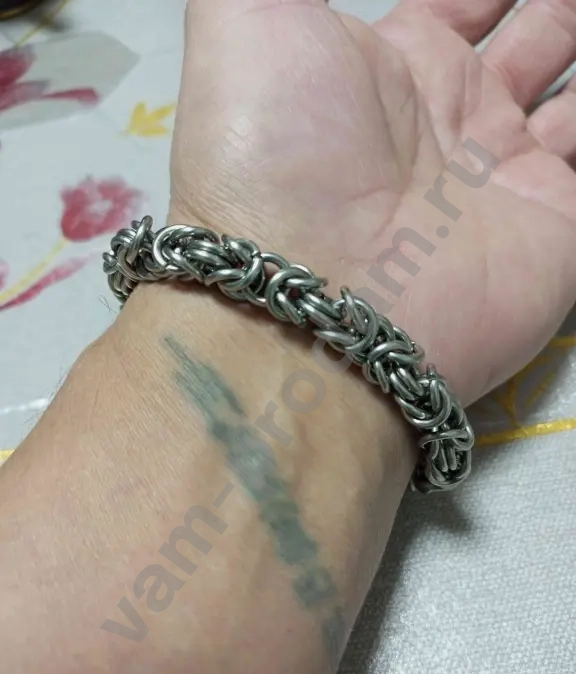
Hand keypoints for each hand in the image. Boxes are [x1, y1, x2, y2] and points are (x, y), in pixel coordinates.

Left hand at [170, 0, 575, 404]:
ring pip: (574, 103)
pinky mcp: (557, 229)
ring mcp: (508, 179)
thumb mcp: (247, 19)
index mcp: (390, 68)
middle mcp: (452, 123)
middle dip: (555, 11)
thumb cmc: (273, 149)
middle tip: (567, 2)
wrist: (312, 298)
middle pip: (530, 42)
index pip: (458, 3)